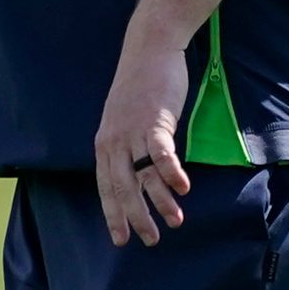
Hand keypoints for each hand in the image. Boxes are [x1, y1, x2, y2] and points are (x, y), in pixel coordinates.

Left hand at [94, 38, 192, 245]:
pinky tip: (183, 189)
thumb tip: (137, 174)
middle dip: (136, 218)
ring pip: (143, 176)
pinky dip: (171, 173)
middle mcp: (114, 141)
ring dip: (160, 202)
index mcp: (105, 144)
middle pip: (123, 188)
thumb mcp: (124, 120)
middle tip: (150, 239)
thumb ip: (127, 146)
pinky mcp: (154, 121)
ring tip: (175, 221)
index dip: (113, 214)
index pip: (106, 187)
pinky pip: (162, 154)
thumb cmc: (140, 86)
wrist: (148, 49)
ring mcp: (133, 132)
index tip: (121, 239)